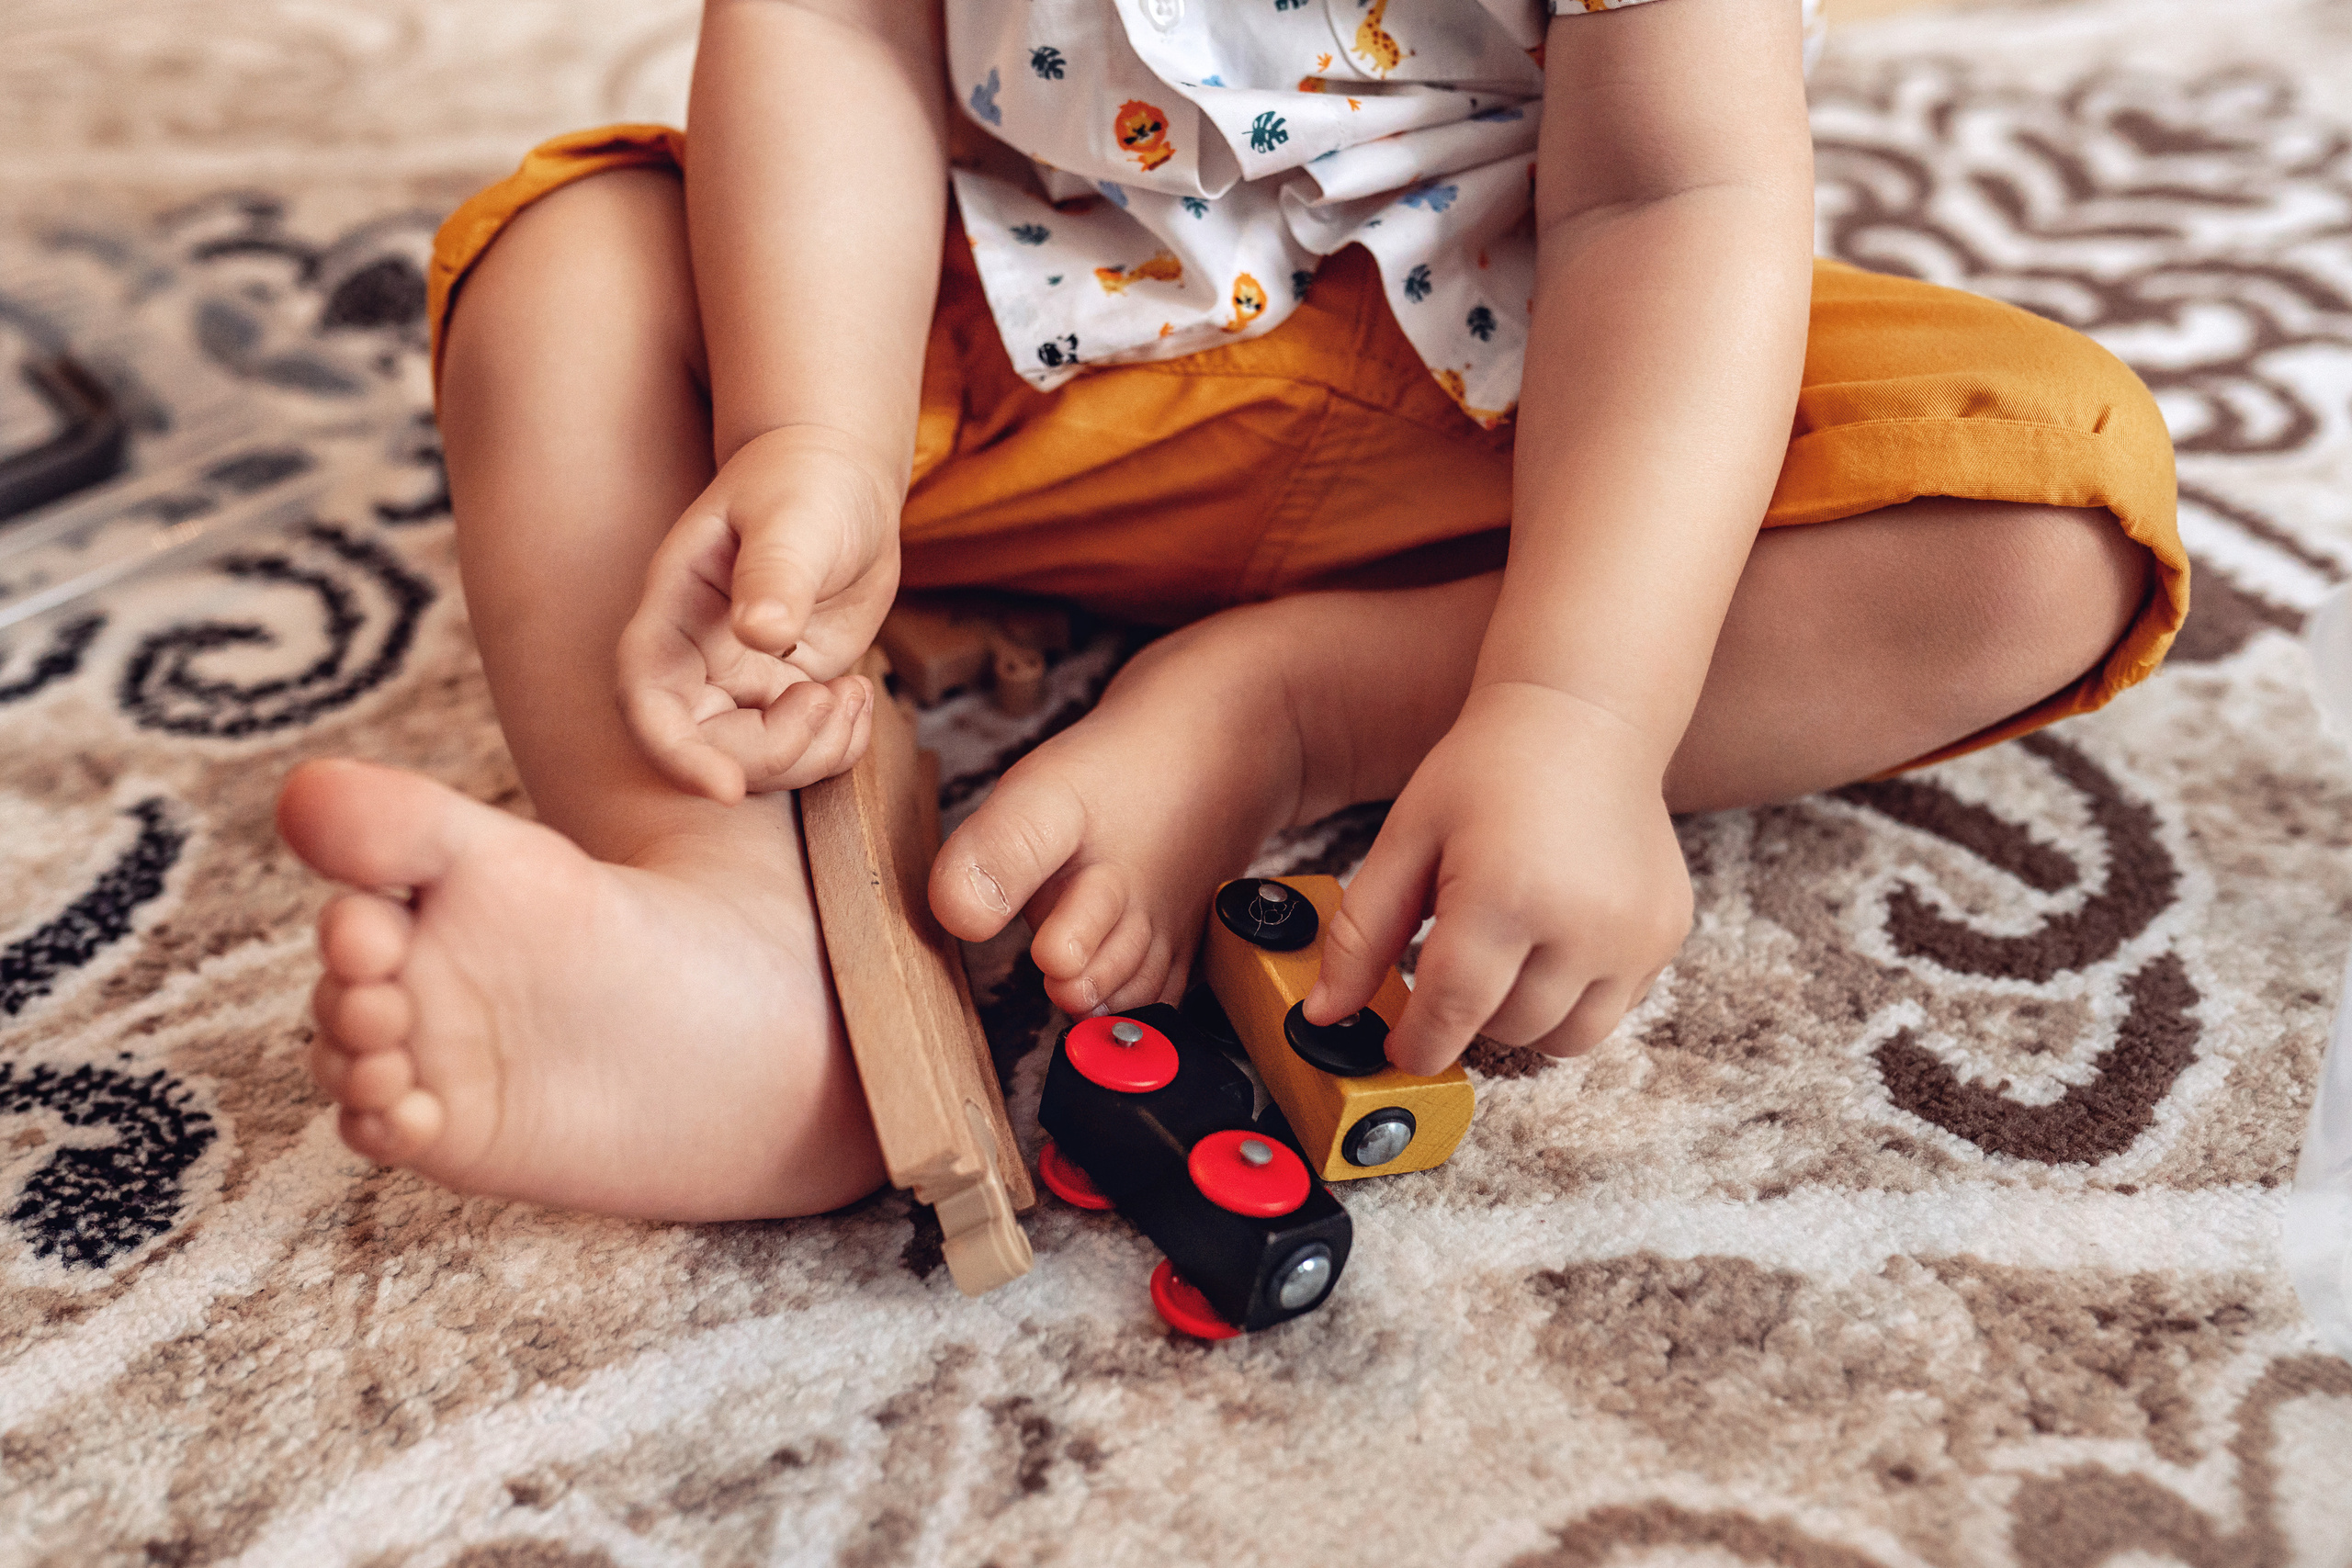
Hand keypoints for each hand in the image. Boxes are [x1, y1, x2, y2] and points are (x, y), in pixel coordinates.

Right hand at [617, 426, 902, 800]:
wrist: (840, 483)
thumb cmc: (806, 484)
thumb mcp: (794, 517)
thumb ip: (775, 573)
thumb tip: (763, 633)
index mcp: (674, 610)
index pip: (648, 698)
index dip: (675, 753)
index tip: (727, 789)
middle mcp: (695, 657)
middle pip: (705, 746)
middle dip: (773, 752)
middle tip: (832, 699)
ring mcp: (740, 682)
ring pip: (757, 760)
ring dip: (813, 751)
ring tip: (855, 691)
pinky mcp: (783, 695)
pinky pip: (802, 751)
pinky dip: (837, 746)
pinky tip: (860, 697)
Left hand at [1304, 683, 1691, 1075]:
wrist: (1584, 718)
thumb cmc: (1485, 772)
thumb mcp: (1405, 840)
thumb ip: (1360, 934)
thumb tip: (1323, 1016)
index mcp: (1505, 894)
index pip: (1453, 1010)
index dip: (1417, 1043)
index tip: (1397, 1046)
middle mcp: (1582, 924)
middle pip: (1507, 1029)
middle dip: (1466, 1017)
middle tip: (1450, 962)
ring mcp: (1635, 934)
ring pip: (1565, 1038)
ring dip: (1521, 1018)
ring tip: (1503, 956)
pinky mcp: (1666, 934)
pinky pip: (1612, 1008)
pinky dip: (1574, 997)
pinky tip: (1552, 938)